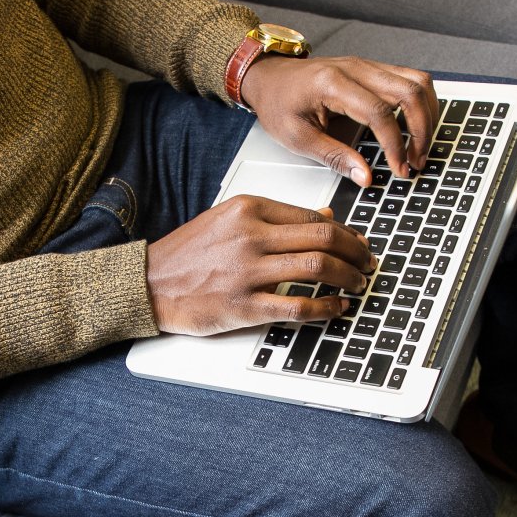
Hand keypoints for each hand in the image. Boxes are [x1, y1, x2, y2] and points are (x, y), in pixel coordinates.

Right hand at [146, 197, 374, 334]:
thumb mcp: (229, 219)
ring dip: (347, 277)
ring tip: (357, 283)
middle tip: (367, 262)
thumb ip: (276, 217)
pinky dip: (326, 308)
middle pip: (323, 237)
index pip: (312, 215)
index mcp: (247, 208)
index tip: (356, 242)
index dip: (344, 230)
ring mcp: (247, 271)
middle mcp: (250, 236)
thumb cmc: (188, 253)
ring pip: (317, 268)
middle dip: (355, 251)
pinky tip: (337, 308)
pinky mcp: (244, 306)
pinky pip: (298, 306)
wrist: (149, 283)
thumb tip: (324, 215)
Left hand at [240, 56, 437, 185]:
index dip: (395, 145)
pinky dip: (420, 104)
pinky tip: (415, 128)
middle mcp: (356, 68)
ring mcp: (367, 66)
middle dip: (421, 130)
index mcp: (333, 84)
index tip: (400, 169)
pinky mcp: (373, 70)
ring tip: (419, 147)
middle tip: (417, 161)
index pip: (379, 112)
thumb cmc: (278, 104)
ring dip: (427, 115)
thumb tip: (366, 177)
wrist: (269, 77)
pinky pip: (410, 80)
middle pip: (409, 91)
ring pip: (417, 81)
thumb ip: (334, 158)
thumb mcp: (298, 138)